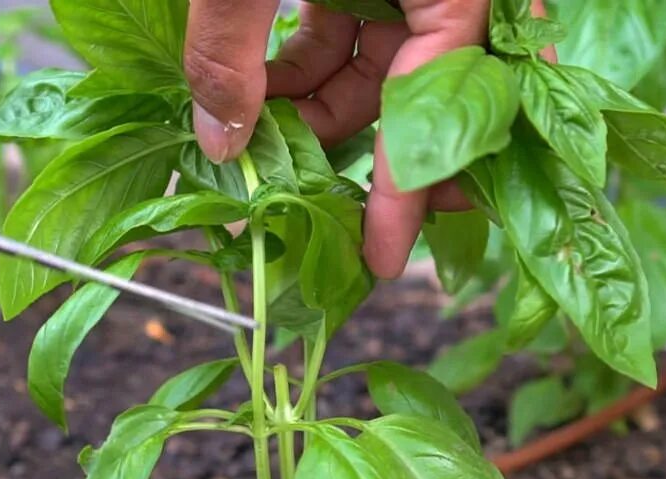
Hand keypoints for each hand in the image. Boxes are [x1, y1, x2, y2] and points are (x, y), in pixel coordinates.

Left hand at [185, 0, 545, 278]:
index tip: (380, 258)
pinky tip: (260, 100)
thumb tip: (220, 141)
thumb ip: (231, 49)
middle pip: (422, 96)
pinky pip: (346, 34)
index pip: (445, 101)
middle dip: (366, 162)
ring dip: (320, 120)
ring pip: (376, 70)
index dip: (407, 189)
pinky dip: (305, 73)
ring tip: (261, 156)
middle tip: (325, 224)